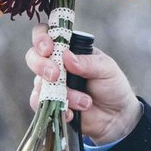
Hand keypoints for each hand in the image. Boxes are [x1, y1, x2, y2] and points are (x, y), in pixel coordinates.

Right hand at [25, 28, 141, 146]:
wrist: (116, 115)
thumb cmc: (112, 85)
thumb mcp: (106, 69)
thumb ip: (87, 62)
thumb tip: (66, 56)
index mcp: (68, 49)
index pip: (46, 34)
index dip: (41, 39)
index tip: (48, 49)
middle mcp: (55, 64)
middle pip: (33, 57)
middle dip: (41, 65)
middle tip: (55, 75)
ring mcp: (50, 85)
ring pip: (38, 84)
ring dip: (60, 93)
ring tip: (85, 102)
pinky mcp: (49, 104)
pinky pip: (40, 105)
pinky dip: (57, 109)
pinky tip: (72, 113)